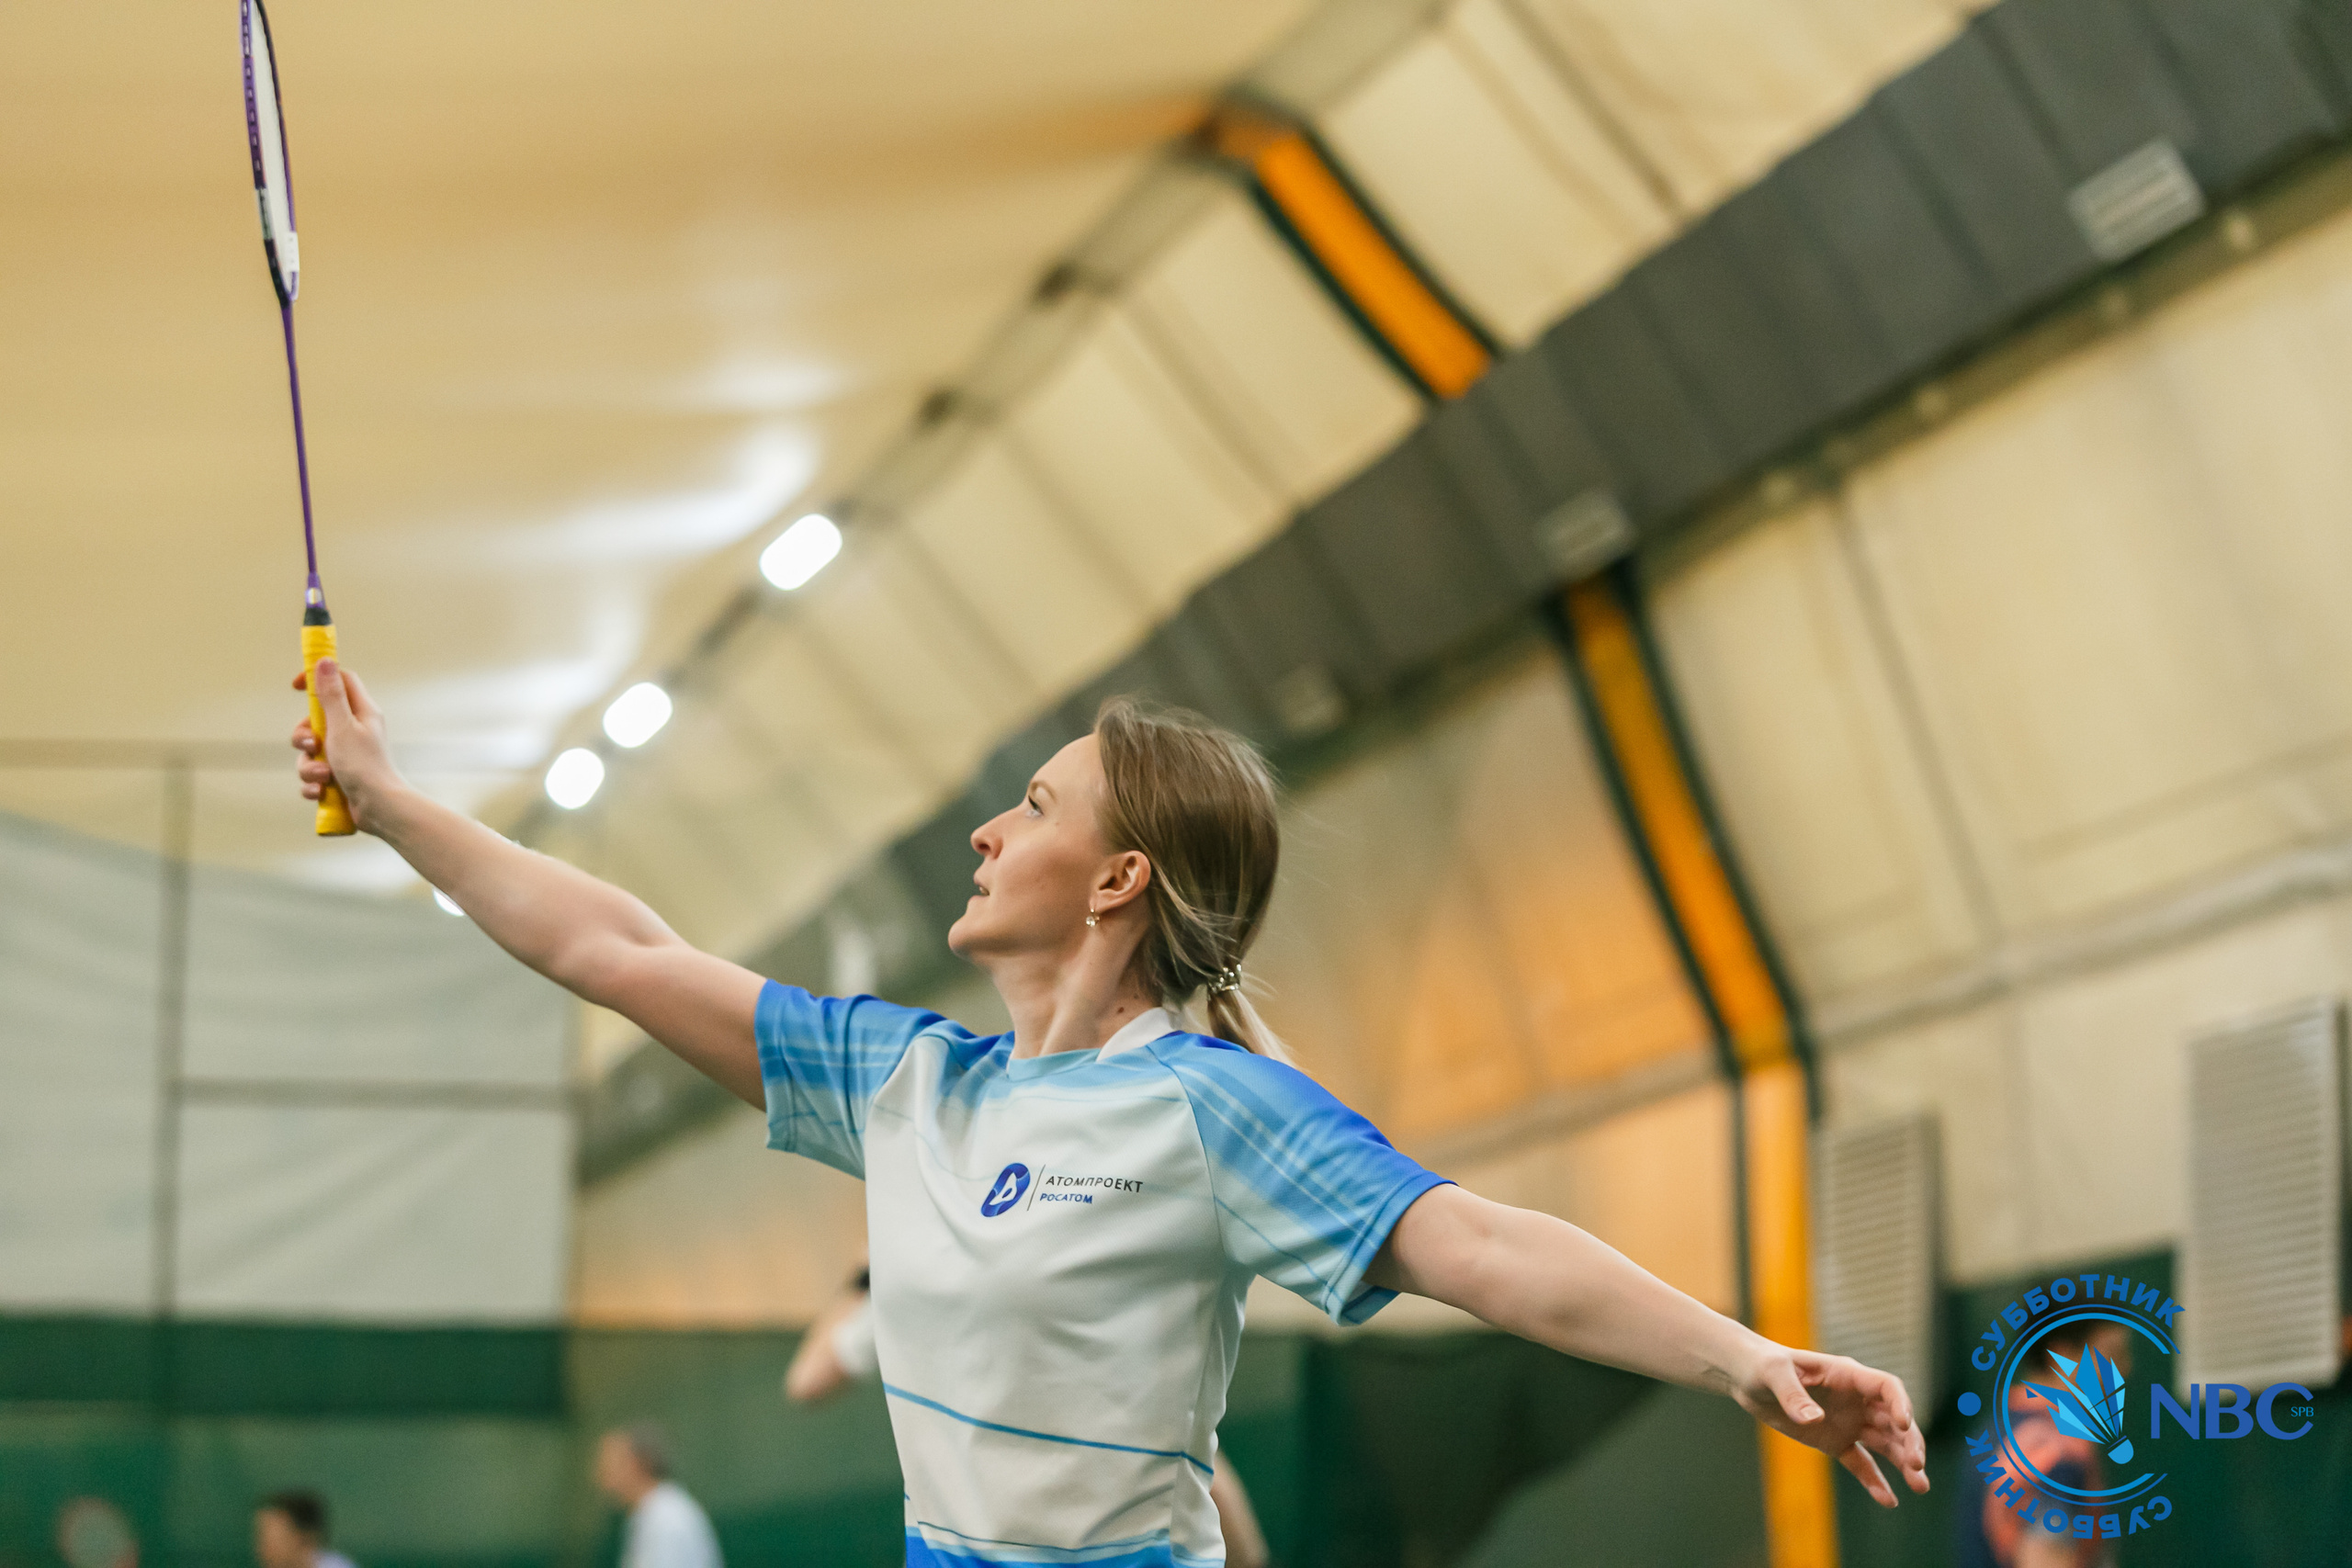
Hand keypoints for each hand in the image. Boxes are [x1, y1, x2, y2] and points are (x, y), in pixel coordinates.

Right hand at [291, 658, 404, 831]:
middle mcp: (355, 731)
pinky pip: (313, 775)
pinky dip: (313, 784)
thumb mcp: (342, 726)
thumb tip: (325, 661)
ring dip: (309, 765)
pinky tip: (321, 792)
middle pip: (315, 720)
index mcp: (362, 713)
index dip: (317, 677)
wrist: (380, 810)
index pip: (341, 681)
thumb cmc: (365, 766)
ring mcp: (347, 755)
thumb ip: (331, 696)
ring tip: (324, 776)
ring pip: (310, 752)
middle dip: (303, 736)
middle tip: (313, 745)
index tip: (295, 685)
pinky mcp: (339, 777)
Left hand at [1731, 1342, 1929, 1506]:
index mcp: (1847, 1376)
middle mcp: (1856, 1400)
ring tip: (1921, 1487)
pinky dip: (1874, 1481)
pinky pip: (1861, 1463)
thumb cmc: (1762, 1366)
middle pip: (1894, 1421)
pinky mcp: (1836, 1442)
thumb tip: (1814, 1420)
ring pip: (1885, 1444)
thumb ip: (1793, 1396)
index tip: (1904, 1425)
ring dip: (1903, 1463)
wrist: (1748, 1378)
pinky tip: (1889, 1501)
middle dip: (1909, 1441)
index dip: (1900, 1405)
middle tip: (1916, 1466)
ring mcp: (1849, 1422)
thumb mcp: (1774, 1374)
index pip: (1887, 1387)